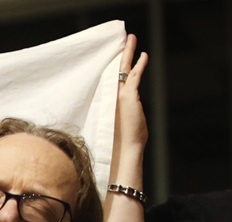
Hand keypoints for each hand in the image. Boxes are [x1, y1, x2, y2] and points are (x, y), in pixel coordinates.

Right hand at [113, 34, 148, 168]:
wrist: (124, 149)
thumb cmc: (124, 142)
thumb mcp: (126, 124)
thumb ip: (127, 113)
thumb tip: (129, 113)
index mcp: (111, 102)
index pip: (114, 79)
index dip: (116, 66)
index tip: (118, 54)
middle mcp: (112, 96)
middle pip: (116, 70)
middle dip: (121, 53)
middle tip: (124, 39)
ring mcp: (119, 95)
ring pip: (124, 69)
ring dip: (129, 53)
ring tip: (131, 39)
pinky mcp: (128, 96)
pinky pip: (134, 76)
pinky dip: (140, 65)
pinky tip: (144, 55)